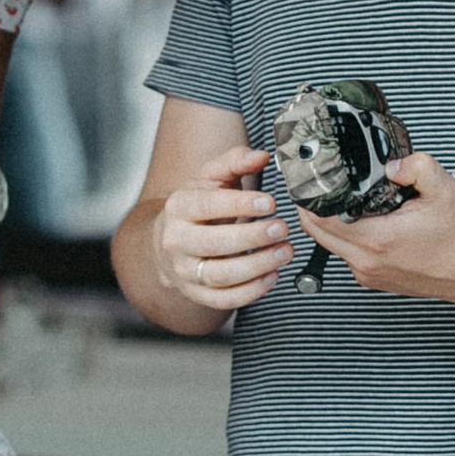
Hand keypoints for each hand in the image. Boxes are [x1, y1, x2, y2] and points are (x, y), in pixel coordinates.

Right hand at [157, 145, 290, 312]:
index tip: (270, 202)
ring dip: (258, 266)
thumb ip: (236, 161)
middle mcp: (177, 240)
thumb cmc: (198, 206)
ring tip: (284, 251)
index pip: (208, 206)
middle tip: (282, 228)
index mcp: (179, 207)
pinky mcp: (196, 293)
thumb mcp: (212, 178)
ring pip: (220, 275)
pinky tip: (272, 275)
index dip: (240, 204)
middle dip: (253, 237)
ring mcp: (184, 270)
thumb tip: (260, 156)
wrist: (170, 240)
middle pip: (214, 243)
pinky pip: (223, 299)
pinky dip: (251, 291)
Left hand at [295, 154, 454, 306]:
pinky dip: (346, 238)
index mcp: (377, 239)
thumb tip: (390, 164)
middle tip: (319, 187)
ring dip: (328, 224)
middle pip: (316, 233)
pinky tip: (361, 222)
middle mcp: (367, 261)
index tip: (311, 180)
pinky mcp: (373, 280)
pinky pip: (347, 256)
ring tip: (341, 202)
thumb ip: (415, 165)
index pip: (319, 219)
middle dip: (312, 208)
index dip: (309, 197)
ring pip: (330, 246)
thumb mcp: (442, 187)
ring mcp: (368, 274)